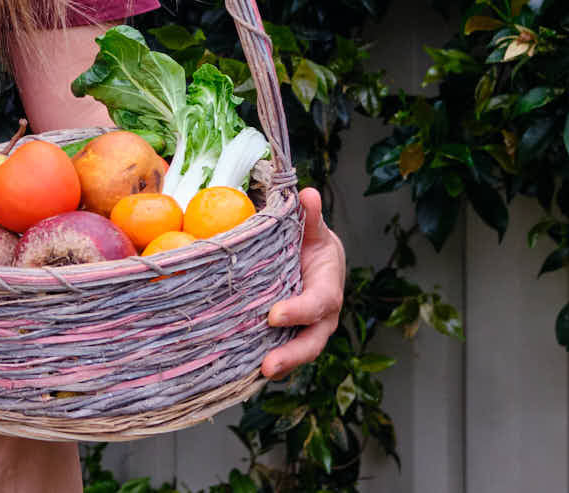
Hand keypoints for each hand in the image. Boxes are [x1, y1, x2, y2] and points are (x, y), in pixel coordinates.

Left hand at [261, 186, 345, 378]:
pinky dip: (262, 360)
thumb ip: (310, 216)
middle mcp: (321, 316)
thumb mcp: (313, 228)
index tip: (275, 316)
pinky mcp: (288, 336)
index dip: (300, 311)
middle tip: (268, 366)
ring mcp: (305, 329)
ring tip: (255, 375)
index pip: (320, 303)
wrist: (313, 259)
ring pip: (297, 352)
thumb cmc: (312, 243)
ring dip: (279, 365)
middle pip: (312, 341)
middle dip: (292, 355)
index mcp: (329, 287)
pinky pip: (278, 350)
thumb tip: (307, 194)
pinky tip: (239, 369)